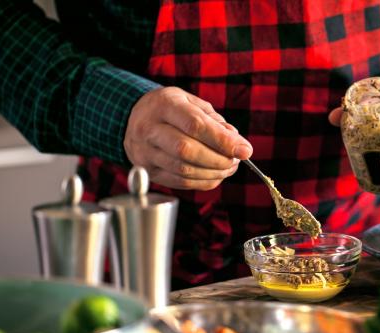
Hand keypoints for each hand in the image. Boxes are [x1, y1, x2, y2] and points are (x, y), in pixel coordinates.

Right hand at [124, 87, 252, 189]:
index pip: (195, 125)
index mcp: (164, 105)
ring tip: (228, 168)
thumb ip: (215, 122)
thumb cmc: (170, 109)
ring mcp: (144, 152)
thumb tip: (237, 144)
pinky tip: (214, 175)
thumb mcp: (191, 103)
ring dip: (213, 173)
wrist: (134, 118)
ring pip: (183, 170)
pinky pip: (179, 182)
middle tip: (235, 161)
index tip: (245, 150)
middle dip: (218, 159)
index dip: (222, 141)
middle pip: (187, 150)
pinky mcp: (147, 170)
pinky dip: (203, 182)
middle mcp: (149, 128)